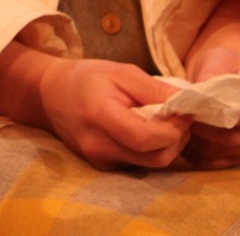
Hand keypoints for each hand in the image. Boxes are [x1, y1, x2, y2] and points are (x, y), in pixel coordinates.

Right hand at [36, 57, 192, 168]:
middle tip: (178, 118)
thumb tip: (189, 104)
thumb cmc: (87, 78)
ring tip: (161, 122)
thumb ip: (156, 90)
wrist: (50, 94)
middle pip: (156, 157)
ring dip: (166, 145)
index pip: (146, 138)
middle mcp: (98, 145)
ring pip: (151, 164)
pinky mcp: (103, 166)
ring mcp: (99, 160)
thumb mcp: (122, 72)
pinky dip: (151, 149)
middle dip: (176, 139)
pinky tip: (144, 130)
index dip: (174, 129)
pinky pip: (140, 164)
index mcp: (99, 116)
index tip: (184, 113)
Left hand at [181, 46, 239, 169]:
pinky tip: (189, 136)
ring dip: (204, 139)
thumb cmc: (223, 65)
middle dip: (211, 127)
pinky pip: (224, 161)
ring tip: (185, 122)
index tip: (204, 108)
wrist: (225, 77)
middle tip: (185, 115)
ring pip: (232, 150)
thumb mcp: (217, 58)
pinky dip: (203, 151)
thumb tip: (202, 93)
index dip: (234, 113)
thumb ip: (211, 72)